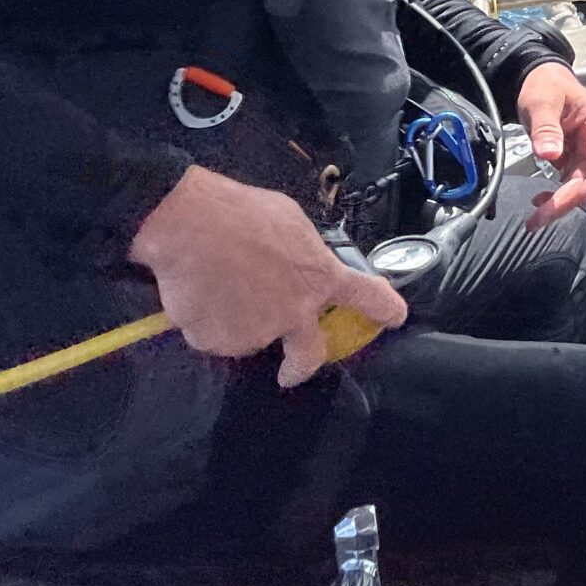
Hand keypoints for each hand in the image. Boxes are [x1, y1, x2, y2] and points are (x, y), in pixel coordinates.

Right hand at [128, 166, 406, 387]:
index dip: (384, 310)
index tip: (394, 318)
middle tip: (291, 370)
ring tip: (219, 283)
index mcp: (321, 278)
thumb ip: (302, 254)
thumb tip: (296, 262)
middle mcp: (295, 313)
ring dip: (236, 320)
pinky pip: (212, 334)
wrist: (190, 226)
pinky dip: (206, 320)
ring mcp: (257, 333)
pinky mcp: (219, 342)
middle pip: (308, 355)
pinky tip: (200, 291)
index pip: (366, 297)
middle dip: (300, 367)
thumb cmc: (242, 214)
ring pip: (248, 336)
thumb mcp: (291, 224)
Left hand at [516, 62, 585, 224]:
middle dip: (569, 200)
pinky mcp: (569, 159)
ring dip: (560, 203)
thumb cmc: (545, 85)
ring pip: (579, 185)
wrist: (537, 78)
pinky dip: (554, 195)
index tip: (576, 196)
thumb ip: (546, 127)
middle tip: (542, 217)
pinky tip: (538, 201)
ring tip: (535, 219)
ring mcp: (583, 152)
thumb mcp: (542, 101)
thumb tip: (549, 154)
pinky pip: (567, 183)